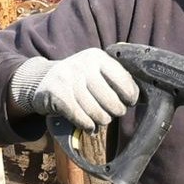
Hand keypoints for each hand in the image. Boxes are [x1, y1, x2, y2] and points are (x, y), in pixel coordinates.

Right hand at [12, 49, 137, 129]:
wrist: (43, 81)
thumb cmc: (79, 80)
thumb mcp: (96, 71)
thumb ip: (116, 79)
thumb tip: (140, 98)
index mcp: (98, 57)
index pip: (124, 82)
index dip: (130, 97)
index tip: (128, 102)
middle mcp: (83, 64)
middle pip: (112, 102)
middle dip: (115, 112)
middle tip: (110, 113)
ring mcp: (69, 78)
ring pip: (98, 113)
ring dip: (100, 121)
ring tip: (97, 119)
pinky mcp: (58, 94)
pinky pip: (82, 119)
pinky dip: (88, 126)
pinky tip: (88, 126)